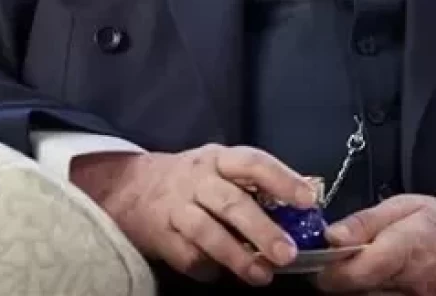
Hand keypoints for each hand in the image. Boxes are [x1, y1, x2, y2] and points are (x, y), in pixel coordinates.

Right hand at [69, 144, 317, 285]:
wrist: (129, 188)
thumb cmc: (191, 180)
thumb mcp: (220, 167)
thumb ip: (256, 183)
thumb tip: (306, 197)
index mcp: (219, 159)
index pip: (252, 162)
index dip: (281, 179)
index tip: (307, 200)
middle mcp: (197, 180)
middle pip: (231, 202)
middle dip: (261, 229)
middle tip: (287, 254)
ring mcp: (176, 207)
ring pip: (207, 232)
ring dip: (237, 256)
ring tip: (262, 276)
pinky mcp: (161, 235)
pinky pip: (187, 255)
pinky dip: (207, 267)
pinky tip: (220, 274)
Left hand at [314, 194, 435, 294]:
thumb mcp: (400, 206)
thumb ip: (362, 222)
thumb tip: (330, 236)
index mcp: (407, 247)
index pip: (358, 272)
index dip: (330, 269)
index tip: (320, 259)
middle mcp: (413, 282)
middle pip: (357, 292)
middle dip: (340, 278)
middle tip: (338, 260)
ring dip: (355, 286)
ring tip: (359, 267)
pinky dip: (370, 292)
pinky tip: (373, 279)